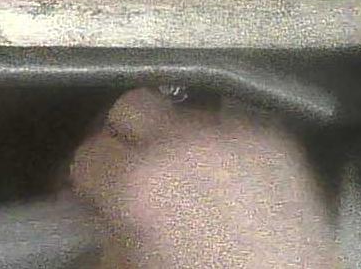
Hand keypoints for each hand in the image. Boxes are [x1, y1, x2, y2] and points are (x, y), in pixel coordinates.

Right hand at [71, 89, 341, 268]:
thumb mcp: (131, 264)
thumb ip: (106, 228)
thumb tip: (100, 208)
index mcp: (136, 181)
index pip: (87, 153)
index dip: (90, 180)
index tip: (99, 198)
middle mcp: (181, 143)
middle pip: (130, 107)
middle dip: (127, 137)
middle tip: (137, 171)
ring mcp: (232, 136)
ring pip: (182, 114)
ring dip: (175, 141)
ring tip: (190, 178)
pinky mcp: (273, 140)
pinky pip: (229, 129)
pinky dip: (219, 149)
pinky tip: (228, 182)